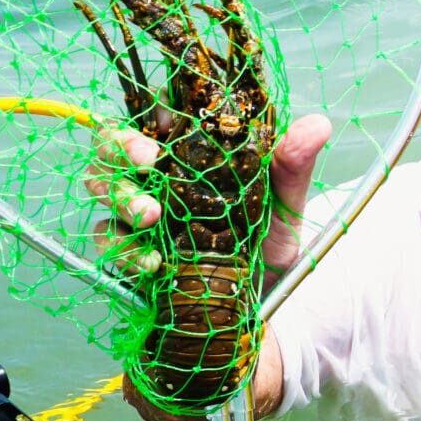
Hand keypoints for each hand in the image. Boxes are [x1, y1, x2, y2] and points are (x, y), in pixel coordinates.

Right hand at [88, 116, 327, 420]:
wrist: (262, 303)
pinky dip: (126, 251)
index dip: (145, 117)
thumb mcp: (284, 205)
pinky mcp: (127, 251)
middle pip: (111, 147)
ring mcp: (133, 213)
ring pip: (102, 189)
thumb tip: (318, 125)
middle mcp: (153, 176)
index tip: (160, 133)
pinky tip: (152, 264)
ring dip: (120, 197)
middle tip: (147, 162)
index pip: (150, 117)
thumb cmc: (266, 239)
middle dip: (121, 150)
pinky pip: (109, 242)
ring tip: (149, 216)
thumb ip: (293, 166)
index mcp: (185, 151)